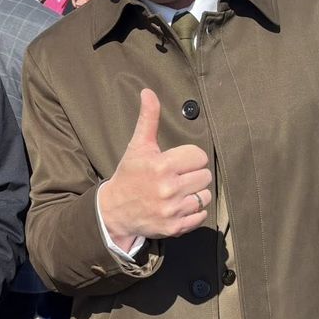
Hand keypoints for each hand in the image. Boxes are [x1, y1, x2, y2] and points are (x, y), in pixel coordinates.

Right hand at [97, 88, 211, 249]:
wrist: (114, 211)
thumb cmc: (129, 175)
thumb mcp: (138, 146)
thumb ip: (148, 119)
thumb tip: (148, 92)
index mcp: (161, 166)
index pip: (199, 156)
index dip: (189, 158)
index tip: (176, 162)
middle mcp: (167, 189)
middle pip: (205, 176)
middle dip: (193, 175)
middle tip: (177, 178)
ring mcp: (172, 210)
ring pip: (205, 196)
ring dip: (195, 194)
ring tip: (178, 192)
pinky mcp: (174, 227)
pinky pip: (201, 215)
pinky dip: (193, 212)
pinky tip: (178, 206)